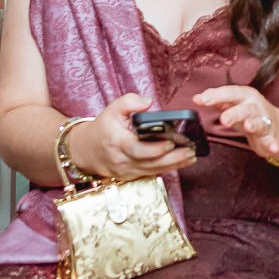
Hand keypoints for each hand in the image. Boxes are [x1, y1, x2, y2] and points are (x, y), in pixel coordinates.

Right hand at [65, 93, 198, 181]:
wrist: (86, 150)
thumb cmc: (103, 128)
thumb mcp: (112, 109)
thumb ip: (130, 102)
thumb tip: (148, 102)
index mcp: (117, 142)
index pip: (138, 149)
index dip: (157, 148)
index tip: (172, 141)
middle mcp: (122, 160)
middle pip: (151, 162)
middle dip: (173, 158)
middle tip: (191, 150)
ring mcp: (127, 171)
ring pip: (154, 170)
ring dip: (175, 164)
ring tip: (192, 156)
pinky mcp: (131, 177)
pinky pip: (151, 173)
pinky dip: (168, 168)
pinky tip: (182, 162)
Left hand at [194, 85, 278, 163]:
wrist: (276, 126)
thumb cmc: (249, 113)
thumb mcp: (232, 105)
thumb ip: (216, 101)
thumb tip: (196, 98)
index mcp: (245, 96)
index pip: (230, 93)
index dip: (216, 95)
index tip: (202, 100)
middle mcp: (255, 106)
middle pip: (244, 108)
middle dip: (234, 113)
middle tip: (223, 119)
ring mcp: (264, 121)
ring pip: (258, 122)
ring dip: (253, 124)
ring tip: (248, 126)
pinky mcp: (270, 136)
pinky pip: (272, 140)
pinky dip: (272, 144)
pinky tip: (273, 148)